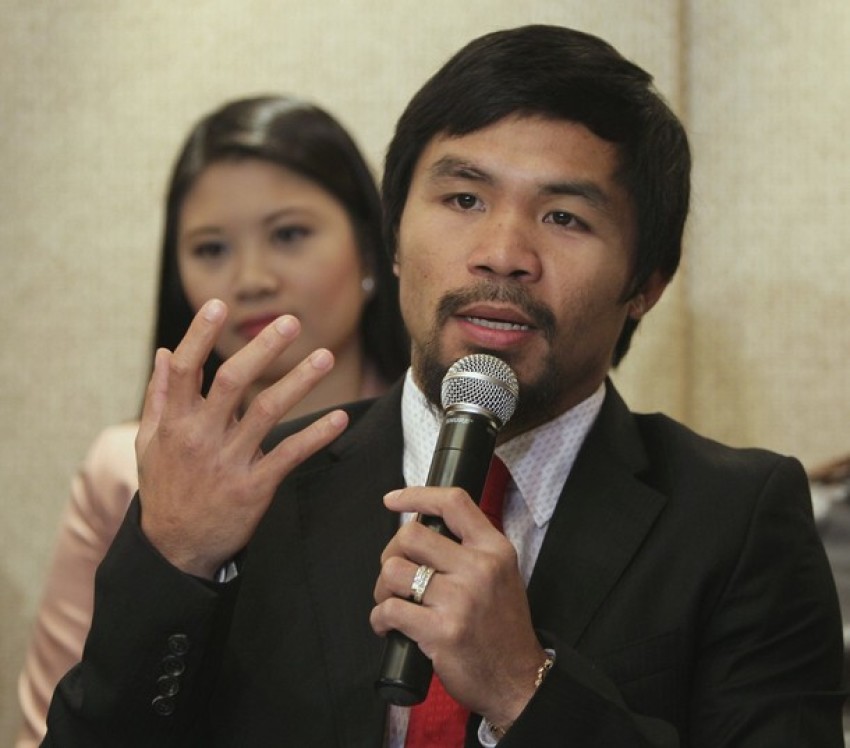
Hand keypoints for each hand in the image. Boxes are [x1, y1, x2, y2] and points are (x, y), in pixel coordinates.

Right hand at [135, 299, 348, 577]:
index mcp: (174, 422)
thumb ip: (159, 397)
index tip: (219, 305)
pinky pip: (289, 455)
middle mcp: (201, 437)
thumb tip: (166, 353)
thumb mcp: (149, 442)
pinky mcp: (254, 488)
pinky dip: (315, 436)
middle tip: (292, 322)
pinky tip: (338, 418)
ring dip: (299, 382)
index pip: (187, 369)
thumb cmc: (165, 487)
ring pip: (267, 412)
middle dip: (264, 348)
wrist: (175, 548)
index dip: (200, 334)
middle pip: (233, 382)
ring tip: (325, 357)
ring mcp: (229, 462)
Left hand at [370, 486, 546, 728]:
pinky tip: (388, 625)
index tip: (391, 500)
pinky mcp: (441, 631)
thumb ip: (469, 550)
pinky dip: (380, 618)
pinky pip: (390, 610)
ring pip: (394, 571)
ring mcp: (460, 599)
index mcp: (494, 549)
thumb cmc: (502, 628)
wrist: (518, 680)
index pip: (453, 503)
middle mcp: (479, 568)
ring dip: (382, 588)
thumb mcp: (501, 575)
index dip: (416, 495)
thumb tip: (420, 531)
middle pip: (411, 535)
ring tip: (392, 601)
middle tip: (395, 574)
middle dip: (390, 553)